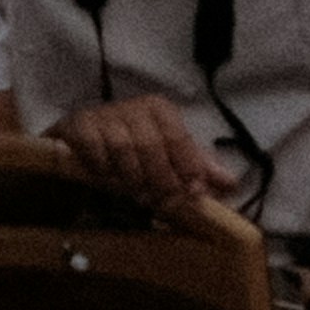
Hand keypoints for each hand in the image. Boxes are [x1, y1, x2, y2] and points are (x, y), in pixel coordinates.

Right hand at [49, 98, 237, 212]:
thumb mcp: (166, 159)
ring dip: (130, 178)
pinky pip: (93, 148)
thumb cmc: (131, 153)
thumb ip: (196, 169)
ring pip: (123, 148)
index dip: (188, 168)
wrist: (80, 143)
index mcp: (160, 110)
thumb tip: (231, 184)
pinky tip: (105, 176)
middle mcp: (134, 106)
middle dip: (159, 179)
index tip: (193, 194)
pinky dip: (102, 167)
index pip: (179, 139)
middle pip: (152, 146)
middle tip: (160, 203)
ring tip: (135, 194)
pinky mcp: (78, 124)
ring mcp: (104, 114)